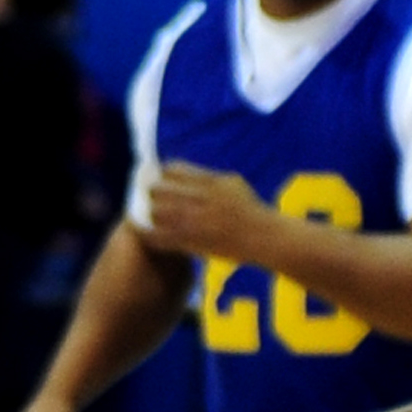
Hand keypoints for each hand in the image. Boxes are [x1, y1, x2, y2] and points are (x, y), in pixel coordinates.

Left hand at [144, 163, 278, 265]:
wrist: (265, 237)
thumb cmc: (250, 210)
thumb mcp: (233, 183)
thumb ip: (208, 177)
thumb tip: (181, 171)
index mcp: (209, 181)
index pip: (172, 170)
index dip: (162, 174)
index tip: (158, 179)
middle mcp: (201, 199)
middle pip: (159, 189)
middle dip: (152, 193)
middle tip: (149, 199)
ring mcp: (196, 221)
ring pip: (156, 213)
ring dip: (150, 215)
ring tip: (149, 217)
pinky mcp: (194, 241)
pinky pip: (161, 237)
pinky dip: (151, 236)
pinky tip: (147, 235)